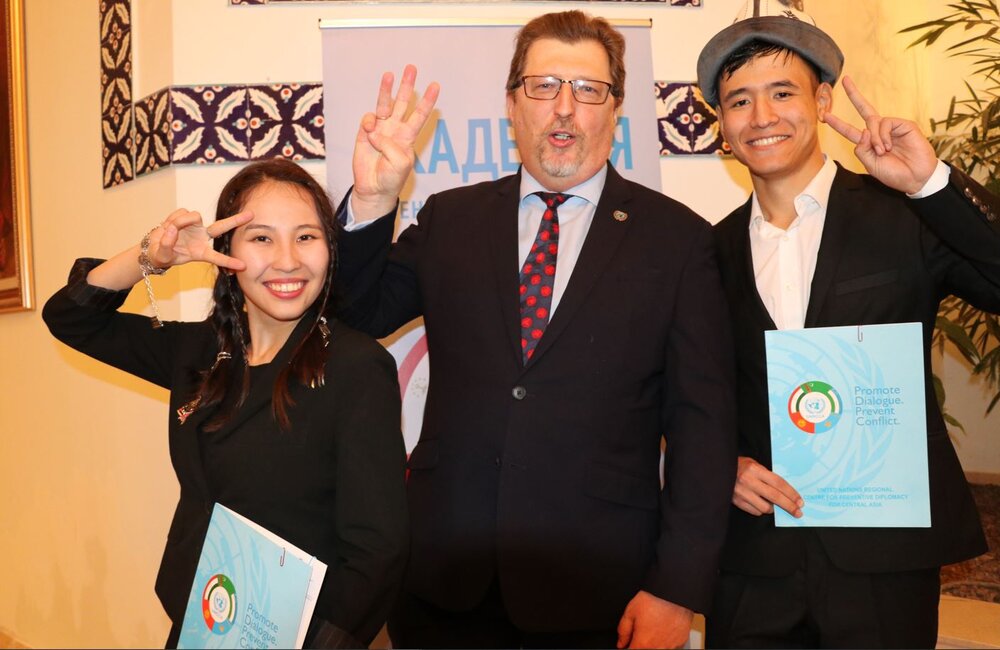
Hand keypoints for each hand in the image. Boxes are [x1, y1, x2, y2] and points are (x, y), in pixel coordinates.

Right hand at [147, 208, 251, 270]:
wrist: (154, 246)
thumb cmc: (162, 255)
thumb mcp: (162, 256)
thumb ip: (166, 245)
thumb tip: (172, 229)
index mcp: (200, 252)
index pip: (217, 257)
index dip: (229, 262)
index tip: (243, 266)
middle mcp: (202, 237)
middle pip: (221, 227)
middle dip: (236, 221)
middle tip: (252, 215)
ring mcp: (195, 226)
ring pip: (193, 216)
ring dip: (180, 221)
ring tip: (170, 230)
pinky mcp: (186, 216)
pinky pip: (182, 212)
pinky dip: (173, 218)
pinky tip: (168, 225)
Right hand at [351, 64, 439, 221]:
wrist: (374, 189)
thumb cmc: (391, 178)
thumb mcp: (400, 164)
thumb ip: (391, 146)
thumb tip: (376, 132)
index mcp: (408, 136)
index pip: (420, 115)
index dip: (428, 100)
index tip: (436, 85)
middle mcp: (395, 129)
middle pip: (402, 103)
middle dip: (407, 85)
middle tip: (411, 68)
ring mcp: (380, 129)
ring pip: (384, 104)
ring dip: (386, 90)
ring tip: (389, 75)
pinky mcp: (365, 133)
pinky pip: (368, 119)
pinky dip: (369, 121)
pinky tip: (370, 129)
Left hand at [616, 591, 692, 648]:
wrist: (675, 593)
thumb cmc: (655, 600)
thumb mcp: (631, 611)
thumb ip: (623, 630)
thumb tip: (621, 642)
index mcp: (643, 643)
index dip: (628, 645)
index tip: (630, 640)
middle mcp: (657, 647)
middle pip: (645, 649)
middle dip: (641, 642)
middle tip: (642, 629)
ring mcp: (671, 646)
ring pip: (658, 648)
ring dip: (654, 641)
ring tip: (654, 626)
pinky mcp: (681, 641)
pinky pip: (671, 645)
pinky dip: (666, 639)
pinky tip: (663, 627)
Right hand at [733, 456, 802, 517]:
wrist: (717, 469)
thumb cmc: (739, 465)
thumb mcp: (754, 464)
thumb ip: (767, 475)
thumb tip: (785, 490)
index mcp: (754, 469)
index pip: (778, 483)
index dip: (791, 493)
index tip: (799, 501)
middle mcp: (748, 481)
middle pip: (774, 497)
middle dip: (789, 506)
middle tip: (798, 512)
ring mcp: (741, 493)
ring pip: (765, 507)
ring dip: (773, 508)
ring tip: (774, 505)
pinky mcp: (736, 501)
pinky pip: (755, 511)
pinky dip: (761, 510)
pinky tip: (761, 505)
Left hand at [821, 76, 937, 193]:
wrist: (916, 178)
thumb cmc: (894, 173)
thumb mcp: (871, 165)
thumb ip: (862, 149)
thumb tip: (863, 130)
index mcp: (868, 143)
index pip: (850, 131)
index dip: (838, 124)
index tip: (825, 116)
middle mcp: (879, 132)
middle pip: (864, 109)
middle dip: (854, 95)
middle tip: (845, 80)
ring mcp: (891, 127)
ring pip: (872, 122)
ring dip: (875, 138)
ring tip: (883, 151)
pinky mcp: (904, 124)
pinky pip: (886, 123)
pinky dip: (883, 135)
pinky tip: (888, 146)